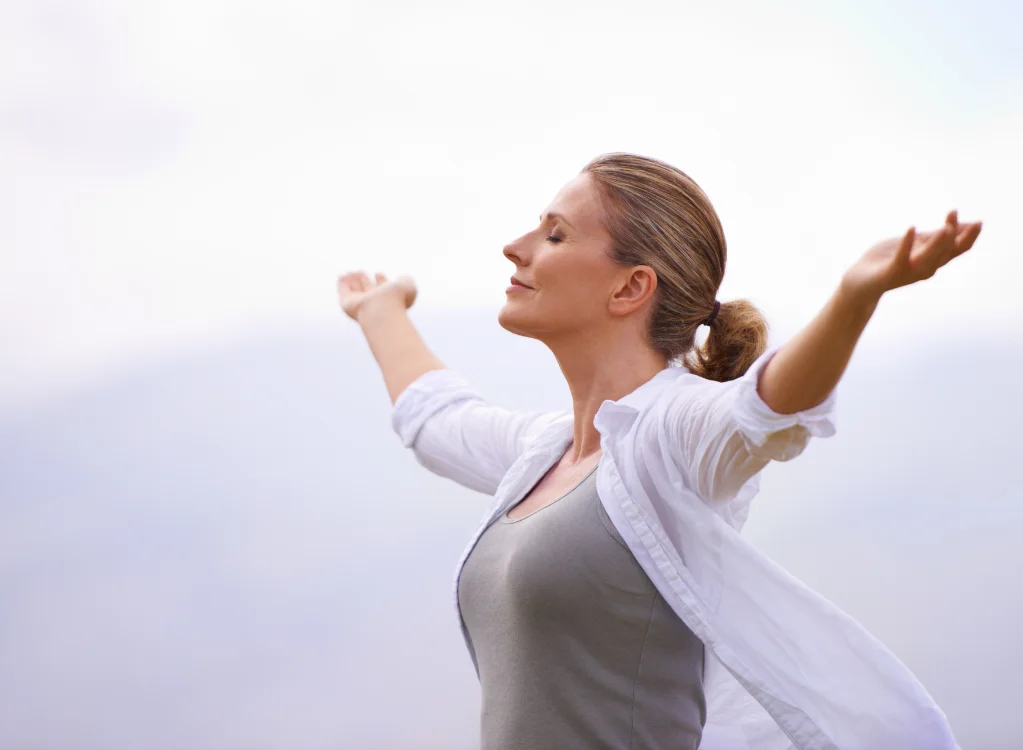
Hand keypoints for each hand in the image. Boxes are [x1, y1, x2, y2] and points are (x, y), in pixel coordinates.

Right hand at [337, 271, 416, 320]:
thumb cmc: (397, 300)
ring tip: (353, 272)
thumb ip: (407, 280)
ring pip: (355, 290)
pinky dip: (342, 284)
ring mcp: (360, 303)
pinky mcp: (347, 303)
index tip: (378, 273)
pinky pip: (343, 291)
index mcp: (387, 298)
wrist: (381, 310)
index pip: (382, 288)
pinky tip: (342, 277)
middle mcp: (373, 301)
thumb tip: (403, 277)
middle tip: (361, 272)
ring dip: (353, 280)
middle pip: (367, 289)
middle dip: (364, 279)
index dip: (381, 280)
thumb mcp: (409, 286)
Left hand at [842, 210, 982, 300]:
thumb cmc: (887, 259)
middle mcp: (924, 269)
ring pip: (927, 258)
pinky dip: (906, 244)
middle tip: (967, 218)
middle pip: (946, 254)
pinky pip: (900, 259)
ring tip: (945, 227)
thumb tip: (960, 224)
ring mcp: (908, 272)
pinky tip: (911, 228)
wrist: (859, 281)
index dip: (969, 237)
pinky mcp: (890, 273)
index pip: (957, 250)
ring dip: (937, 243)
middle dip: (957, 236)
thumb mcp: (915, 243)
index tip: (978, 221)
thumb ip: (934, 236)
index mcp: (932, 260)